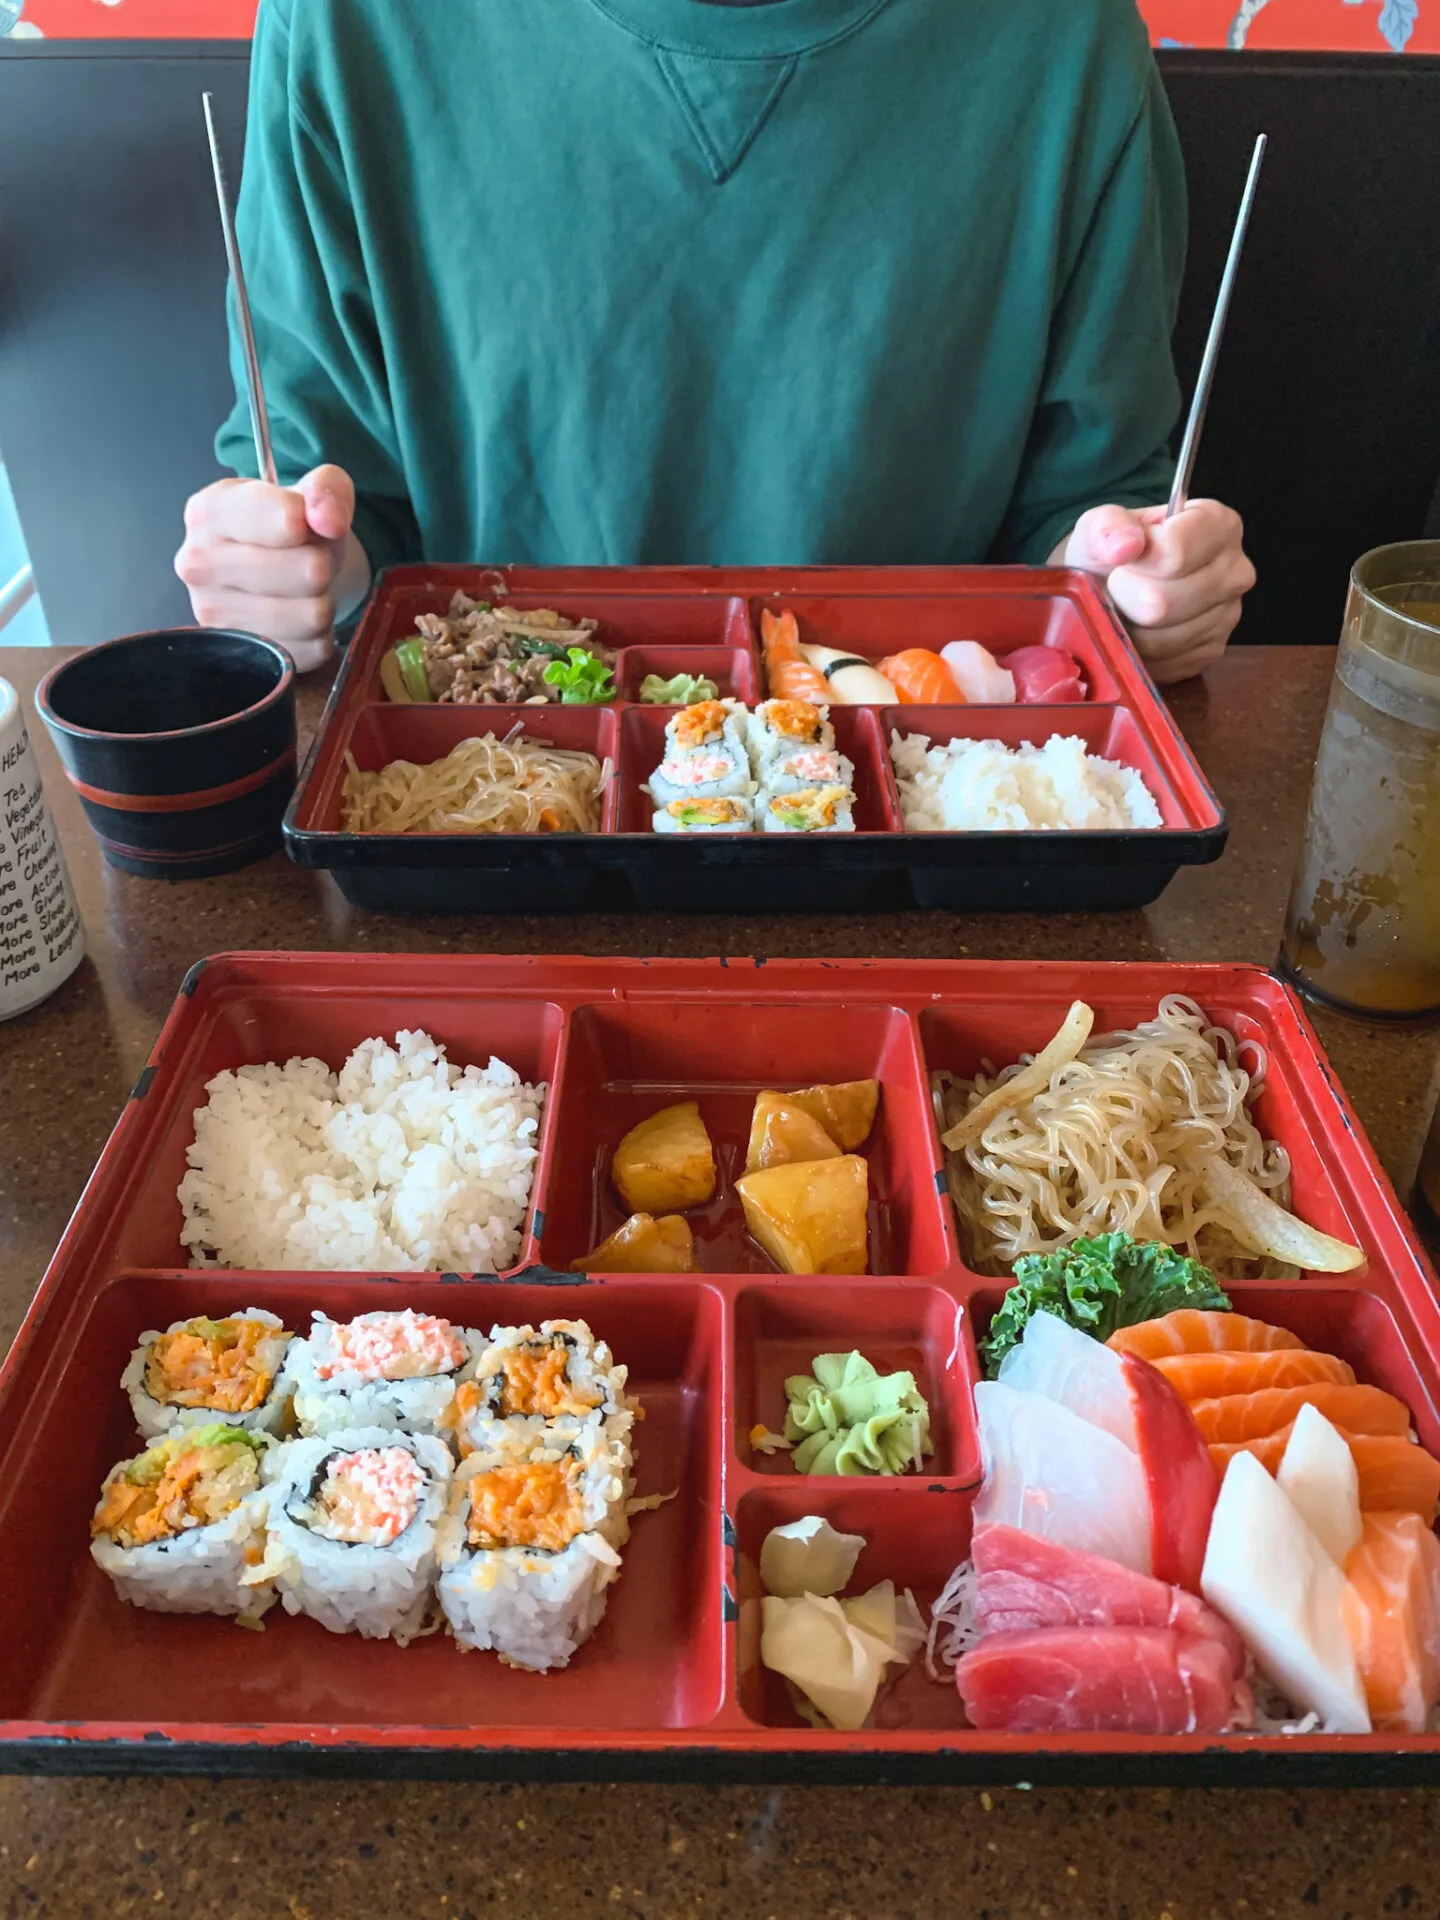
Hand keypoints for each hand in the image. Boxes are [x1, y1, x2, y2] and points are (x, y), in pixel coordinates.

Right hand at [175, 465, 363, 672]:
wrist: (279, 572)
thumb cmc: (290, 530)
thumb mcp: (311, 491)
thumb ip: (327, 489)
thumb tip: (330, 521)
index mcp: (209, 510)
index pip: (289, 519)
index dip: (313, 520)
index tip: (303, 522)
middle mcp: (198, 562)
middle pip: (310, 571)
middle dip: (322, 563)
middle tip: (305, 557)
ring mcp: (213, 613)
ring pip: (314, 614)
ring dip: (323, 601)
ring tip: (301, 587)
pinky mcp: (240, 654)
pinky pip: (314, 649)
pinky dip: (318, 636)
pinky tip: (295, 615)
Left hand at [1054, 500, 1255, 683]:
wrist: (1114, 585)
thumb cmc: (1114, 550)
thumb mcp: (1101, 523)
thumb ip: (1108, 525)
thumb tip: (1123, 547)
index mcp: (1218, 525)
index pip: (1174, 553)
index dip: (1134, 564)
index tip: (1121, 562)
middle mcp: (1235, 570)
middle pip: (1162, 603)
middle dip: (1126, 599)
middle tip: (1117, 588)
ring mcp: (1229, 615)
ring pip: (1160, 639)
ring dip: (1130, 629)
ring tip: (1126, 608)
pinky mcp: (1212, 652)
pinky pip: (1164, 664)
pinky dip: (1140, 653)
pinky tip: (1138, 630)